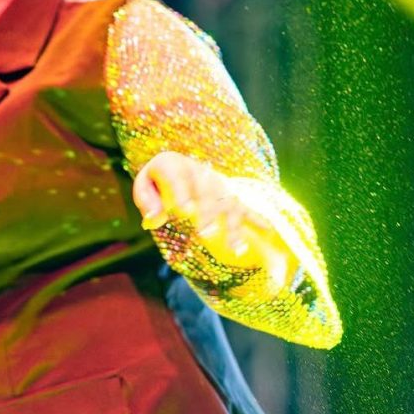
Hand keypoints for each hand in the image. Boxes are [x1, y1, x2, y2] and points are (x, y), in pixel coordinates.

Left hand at [133, 151, 292, 288]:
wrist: (175, 165)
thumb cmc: (157, 181)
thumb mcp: (144, 184)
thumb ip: (146, 200)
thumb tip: (153, 220)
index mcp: (174, 164)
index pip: (178, 176)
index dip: (182, 192)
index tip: (183, 210)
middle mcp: (200, 171)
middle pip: (207, 191)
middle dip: (208, 212)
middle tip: (204, 233)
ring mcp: (218, 183)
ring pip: (229, 202)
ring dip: (233, 225)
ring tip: (235, 249)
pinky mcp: (230, 195)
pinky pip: (245, 206)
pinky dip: (257, 219)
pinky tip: (269, 232)